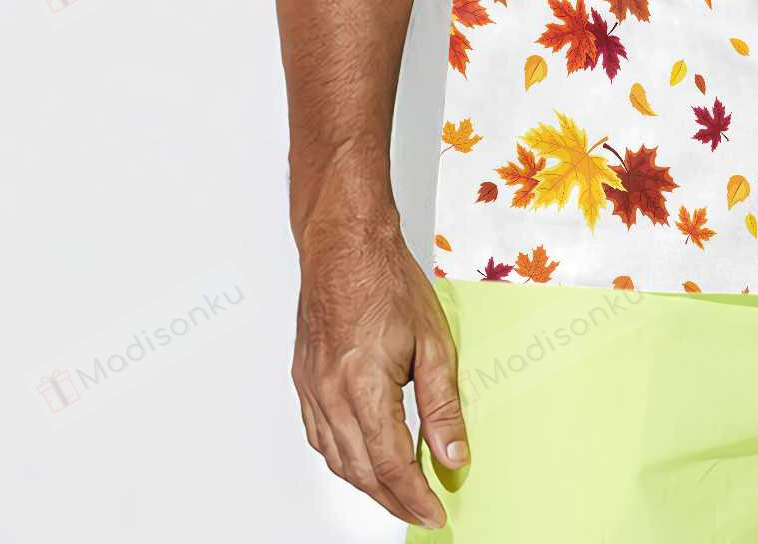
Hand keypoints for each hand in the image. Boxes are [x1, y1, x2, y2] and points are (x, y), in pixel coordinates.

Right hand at [292, 216, 468, 528]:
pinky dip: (342, 456)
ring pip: (336, 458)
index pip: (390, 464)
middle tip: (422, 510)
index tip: (435, 512)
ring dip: (366, 482)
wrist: (345, 245)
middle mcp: (330, 395)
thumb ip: (443, 405)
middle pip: (360, 470)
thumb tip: (453, 456)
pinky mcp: (303, 380)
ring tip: (398, 492)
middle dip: (392, 498)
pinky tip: (360, 457)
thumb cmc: (387, 281)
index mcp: (364, 387)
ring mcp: (311, 389)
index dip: (414, 496)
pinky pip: (320, 436)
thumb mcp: (434, 342)